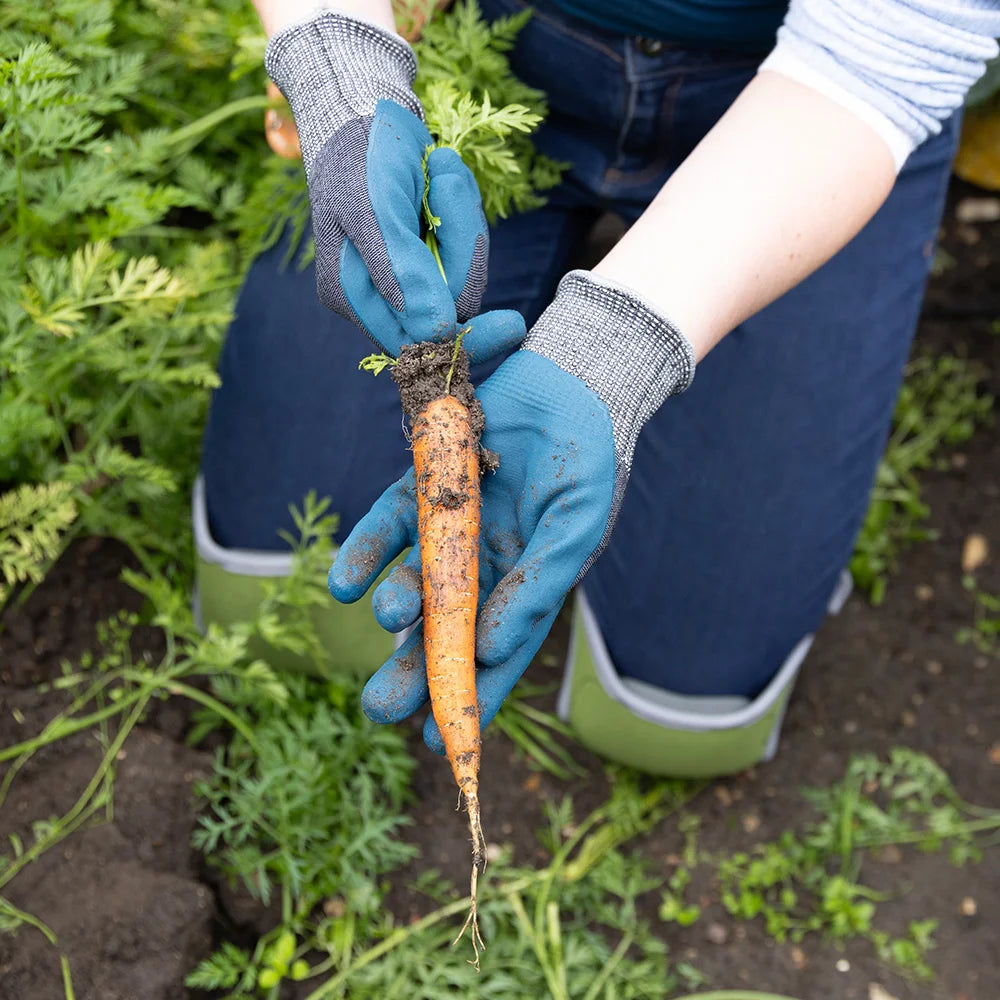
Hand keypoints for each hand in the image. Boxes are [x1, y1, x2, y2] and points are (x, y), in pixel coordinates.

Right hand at [266, 11, 520, 360]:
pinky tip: (441, 172)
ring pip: (464, 277)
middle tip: (446, 182)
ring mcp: (406, 273)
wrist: (363, 106)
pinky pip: (466, 249)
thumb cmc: (360, 153)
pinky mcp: (429, 251)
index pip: (419, 342)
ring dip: (464, 221)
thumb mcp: (377, 210)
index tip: (513, 325)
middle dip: (462, 249)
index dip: (466, 338)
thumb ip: (404, 272)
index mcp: (353, 295)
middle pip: (449, 309)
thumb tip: (434, 331)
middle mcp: (379, 294)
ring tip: (439, 168)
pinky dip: (465, 211)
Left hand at [329, 271, 695, 749]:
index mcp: (528, 583)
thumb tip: (491, 649)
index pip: (496, 653)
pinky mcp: (424, 483)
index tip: (438, 746)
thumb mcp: (575, 526)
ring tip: (387, 617)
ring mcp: (451, 526)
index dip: (469, 699)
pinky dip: (366, 550)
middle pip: (444, 629)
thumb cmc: (589, 458)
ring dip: (396, 607)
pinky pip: (388, 523)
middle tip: (381, 708)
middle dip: (413, 669)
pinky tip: (347, 582)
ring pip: (413, 580)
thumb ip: (537, 585)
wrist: (572, 379)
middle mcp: (485, 564)